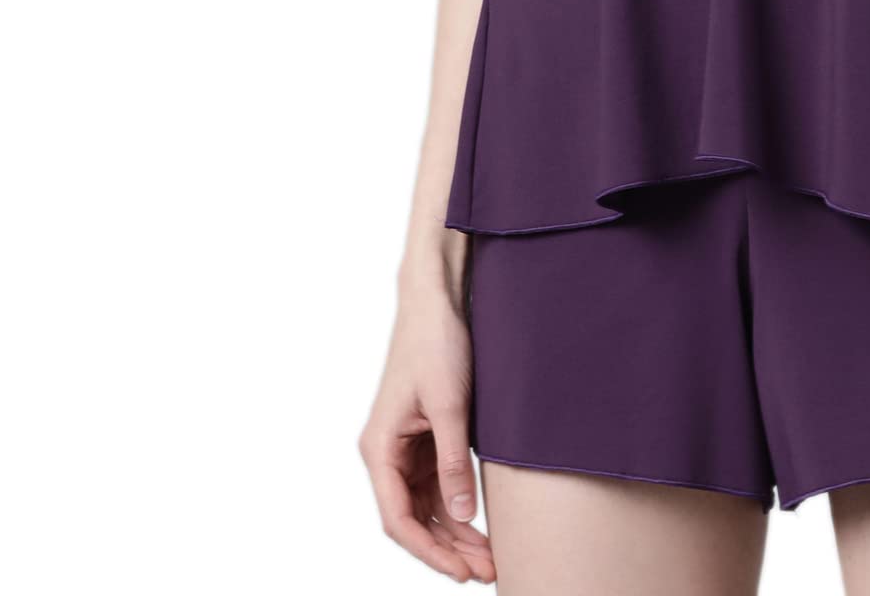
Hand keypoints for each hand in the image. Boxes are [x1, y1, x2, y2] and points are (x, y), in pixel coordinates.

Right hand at [358, 284, 496, 582]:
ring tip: (489, 557)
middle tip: (487, 571)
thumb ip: (453, 463)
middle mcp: (387, 454)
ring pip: (426, 507)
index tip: (462, 571)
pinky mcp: (424, 438)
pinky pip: (436, 486)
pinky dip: (456, 506)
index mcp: (380, 449)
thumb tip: (462, 516)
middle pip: (413, 519)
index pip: (399, 519)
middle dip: (448, 548)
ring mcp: (405, 448)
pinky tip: (479, 524)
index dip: (430, 551)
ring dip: (455, 533)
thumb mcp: (450, 406)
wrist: (437, 300)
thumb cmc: (436, 344)